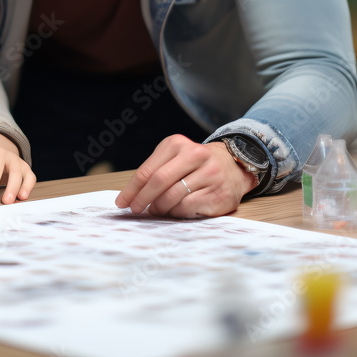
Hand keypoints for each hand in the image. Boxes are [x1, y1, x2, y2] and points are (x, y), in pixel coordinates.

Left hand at [115, 134, 258, 217]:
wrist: (234, 166)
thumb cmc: (195, 165)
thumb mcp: (174, 158)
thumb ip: (154, 172)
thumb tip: (130, 197)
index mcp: (177, 144)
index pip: (147, 170)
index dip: (132, 189)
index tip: (122, 202)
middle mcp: (195, 155)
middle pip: (159, 181)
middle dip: (143, 199)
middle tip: (135, 210)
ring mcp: (209, 174)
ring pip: (172, 197)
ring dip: (160, 208)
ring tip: (158, 210)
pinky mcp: (218, 193)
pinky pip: (187, 208)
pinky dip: (176, 212)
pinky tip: (176, 210)